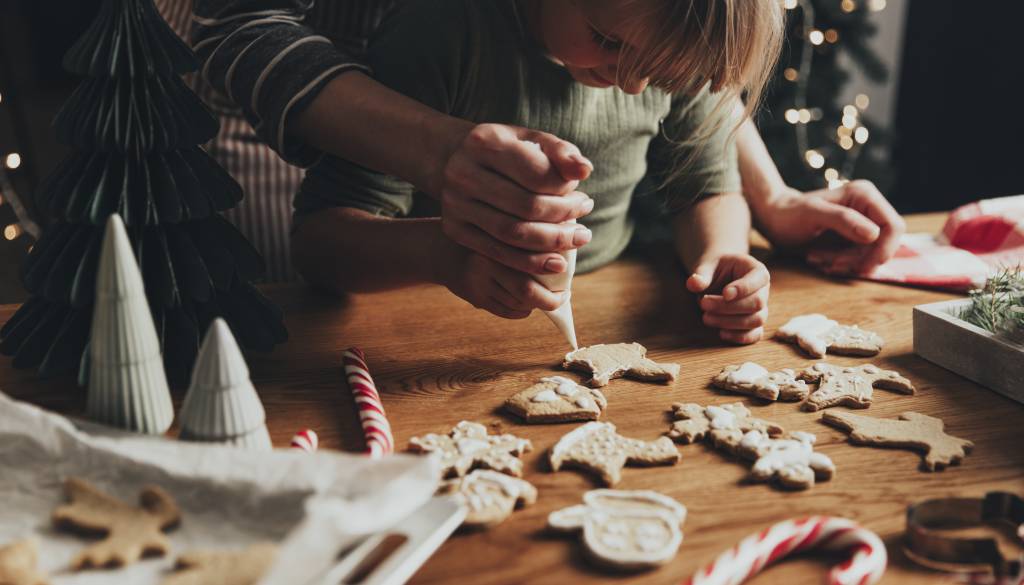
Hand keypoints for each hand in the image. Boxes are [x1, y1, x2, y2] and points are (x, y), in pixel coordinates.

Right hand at [431, 232, 567, 318]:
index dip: (552, 266)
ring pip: (519, 304)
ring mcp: (477, 283)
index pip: (531, 258)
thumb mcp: (502, 225)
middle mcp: (484, 261)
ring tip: (546, 295)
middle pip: (526, 290)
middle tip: (563, 296)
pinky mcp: (474, 297)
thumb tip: (568, 244)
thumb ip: (527, 233)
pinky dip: (524, 310)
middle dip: (551, 299)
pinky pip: (508, 312)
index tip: (564, 267)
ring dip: (538, 303)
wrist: (440, 248)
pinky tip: (529, 303)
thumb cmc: (483, 233)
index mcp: (495, 238)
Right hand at [436, 123, 595, 275]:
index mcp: (485, 142)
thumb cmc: (506, 151)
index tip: (581, 197)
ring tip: (576, 241)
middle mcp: (463, 172)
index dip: (565, 190)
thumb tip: (584, 171)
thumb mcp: (532, 141)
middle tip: (584, 228)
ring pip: (512, 233)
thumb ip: (561, 153)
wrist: (454, 162)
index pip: (537, 174)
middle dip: (563, 219)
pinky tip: (553, 262)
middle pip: (525, 205)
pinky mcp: (454, 228)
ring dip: (551, 243)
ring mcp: (454, 203)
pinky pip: (497, 252)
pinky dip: (529, 261)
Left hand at [686, 254, 769, 344]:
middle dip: (729, 307)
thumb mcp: (707, 265)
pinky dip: (739, 337)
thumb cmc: (716, 268)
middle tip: (704, 303)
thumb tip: (693, 283)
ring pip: (756, 321)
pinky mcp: (753, 324)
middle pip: (757, 303)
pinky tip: (721, 333)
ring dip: (730, 323)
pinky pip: (754, 335)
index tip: (725, 293)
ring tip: (706, 317)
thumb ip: (701, 274)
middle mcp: (763, 290)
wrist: (717, 276)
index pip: (759, 279)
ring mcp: (760, 308)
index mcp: (756, 270)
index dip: (743, 288)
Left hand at [754, 180, 905, 273]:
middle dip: (861, 260)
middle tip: (831, 264)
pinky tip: (820, 260)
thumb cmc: (789, 213)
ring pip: (871, 256)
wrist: (774, 219)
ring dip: (846, 264)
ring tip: (817, 258)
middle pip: (885, 245)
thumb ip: (843, 220)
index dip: (884, 250)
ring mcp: (863, 225)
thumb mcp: (813, 214)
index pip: (893, 226)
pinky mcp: (854, 239)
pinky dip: (841, 266)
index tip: (863, 267)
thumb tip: (874, 234)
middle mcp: (869, 209)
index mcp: (864, 195)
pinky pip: (859, 260)